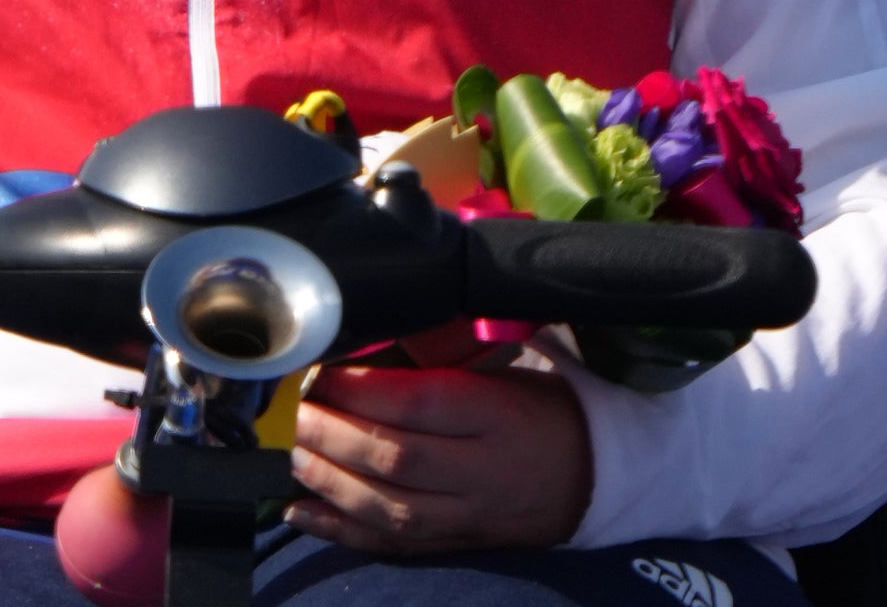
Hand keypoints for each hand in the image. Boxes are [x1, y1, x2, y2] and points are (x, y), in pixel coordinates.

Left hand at [285, 363, 592, 556]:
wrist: (588, 480)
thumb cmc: (537, 411)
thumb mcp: (503, 371)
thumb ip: (442, 362)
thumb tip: (366, 340)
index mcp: (497, 414)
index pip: (421, 401)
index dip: (363, 390)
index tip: (324, 372)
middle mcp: (482, 470)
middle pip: (398, 458)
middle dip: (337, 436)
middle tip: (301, 413)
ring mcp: (469, 516)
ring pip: (391, 510)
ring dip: (332, 484)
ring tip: (298, 456)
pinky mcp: (455, 546)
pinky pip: (393, 547)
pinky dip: (342, 532)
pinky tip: (302, 513)